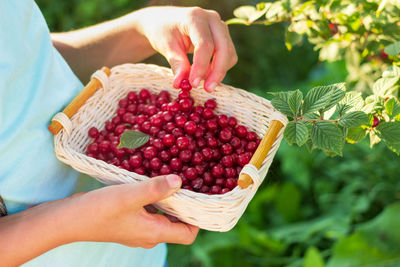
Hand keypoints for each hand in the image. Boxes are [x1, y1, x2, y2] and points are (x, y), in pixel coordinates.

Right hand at [66, 174, 198, 247]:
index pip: (188, 234)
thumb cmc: (99, 210)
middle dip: (186, 206)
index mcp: (155, 233)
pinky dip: (155, 200)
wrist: (68, 220)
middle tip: (190, 183)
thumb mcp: (129, 195)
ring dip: (170, 200)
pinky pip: (150, 212)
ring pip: (163, 216)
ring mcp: (138, 229)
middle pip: (178, 224)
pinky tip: (151, 183)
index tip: (201, 198)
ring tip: (173, 180)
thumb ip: (155, 189)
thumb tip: (179, 181)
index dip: (198, 219)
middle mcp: (150, 234)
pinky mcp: (129, 221)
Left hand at [134, 6, 237, 91]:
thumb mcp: (166, 47)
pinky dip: (220, 68)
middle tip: (207, 89)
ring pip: (229, 53)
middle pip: (223, 48)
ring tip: (202, 82)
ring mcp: (220, 26)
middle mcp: (212, 19)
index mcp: (195, 17)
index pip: (205, 44)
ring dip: (219, 72)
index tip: (194, 84)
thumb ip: (177, 64)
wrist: (166, 21)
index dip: (201, 66)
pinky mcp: (224, 36)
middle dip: (217, 72)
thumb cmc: (164, 32)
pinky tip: (206, 75)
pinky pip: (229, 55)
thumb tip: (181, 84)